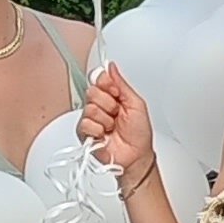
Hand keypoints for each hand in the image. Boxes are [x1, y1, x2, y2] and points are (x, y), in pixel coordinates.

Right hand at [80, 64, 153, 178]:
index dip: (107, 84)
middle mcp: (99, 105)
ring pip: (89, 108)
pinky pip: (84, 124)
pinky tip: (105, 134)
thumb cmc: (139, 134)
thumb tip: (111, 66)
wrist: (137, 156)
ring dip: (106, 119)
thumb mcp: (136, 103)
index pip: (99, 78)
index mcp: (111, 95)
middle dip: (109, 104)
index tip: (117, 93)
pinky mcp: (84, 133)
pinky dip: (98, 130)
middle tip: (117, 113)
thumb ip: (122, 84)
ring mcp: (91, 119)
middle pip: (92, 91)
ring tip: (113, 127)